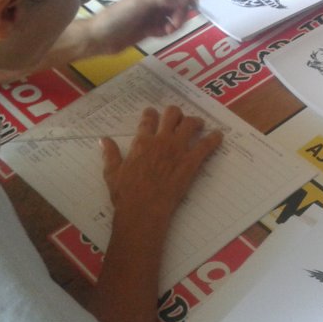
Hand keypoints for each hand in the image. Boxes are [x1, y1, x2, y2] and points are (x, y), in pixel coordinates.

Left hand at [84, 0, 196, 55]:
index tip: (192, 3)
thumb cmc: (117, 16)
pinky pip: (170, 27)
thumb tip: (185, 0)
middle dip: (182, 12)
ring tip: (164, 31)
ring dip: (176, 24)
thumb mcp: (139, 3)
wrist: (101, 38)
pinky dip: (168, 32)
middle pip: (182, 0)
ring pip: (178, 15)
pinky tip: (156, 34)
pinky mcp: (154, 26)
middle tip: (173, 24)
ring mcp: (156, 12)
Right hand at [100, 106, 222, 221]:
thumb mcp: (112, 173)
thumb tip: (103, 140)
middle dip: (176, 113)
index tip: (152, 112)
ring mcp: (178, 150)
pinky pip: (206, 145)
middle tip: (179, 118)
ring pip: (191, 124)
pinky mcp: (191, 162)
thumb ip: (110, 154)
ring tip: (198, 124)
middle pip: (172, 115)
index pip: (148, 119)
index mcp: (142, 142)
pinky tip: (219, 136)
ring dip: (195, 121)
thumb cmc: (126, 193)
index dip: (151, 113)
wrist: (144, 209)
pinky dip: (214, 139)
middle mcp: (161, 141)